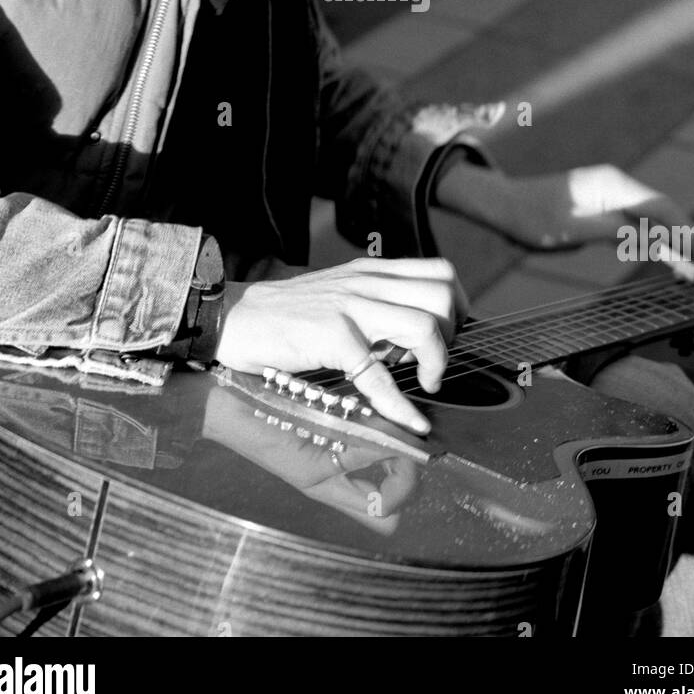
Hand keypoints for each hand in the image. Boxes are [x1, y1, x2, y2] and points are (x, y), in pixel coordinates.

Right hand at [216, 256, 466, 433]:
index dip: (457, 306)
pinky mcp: (333, 336)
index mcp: (371, 272)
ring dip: (436, 362)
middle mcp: (367, 283)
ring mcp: (350, 307)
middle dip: (452, 333)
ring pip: (423, 325)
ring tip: (425, 383)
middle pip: (441, 295)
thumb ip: (375, 304)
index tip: (451, 336)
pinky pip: (380, 375)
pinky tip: (411, 421)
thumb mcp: (338, 295)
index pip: (438, 272)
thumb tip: (411, 339)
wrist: (236, 318)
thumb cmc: (287, 315)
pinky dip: (402, 406)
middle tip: (436, 360)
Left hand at [498, 164, 691, 250]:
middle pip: (664, 212)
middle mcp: (617, 185)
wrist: (504, 205)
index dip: (687, 232)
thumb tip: (655, 241)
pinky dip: (656, 242)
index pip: (661, 207)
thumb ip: (615, 232)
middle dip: (690, 239)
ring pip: (654, 220)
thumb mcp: (572, 230)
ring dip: (676, 243)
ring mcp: (612, 196)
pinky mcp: (606, 209)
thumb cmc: (532, 217)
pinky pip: (638, 225)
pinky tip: (671, 259)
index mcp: (611, 184)